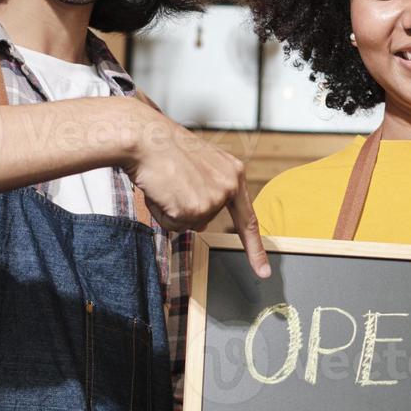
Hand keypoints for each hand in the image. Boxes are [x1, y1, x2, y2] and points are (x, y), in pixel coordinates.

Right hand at [121, 100, 269, 277]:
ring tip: (166, 183)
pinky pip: (174, 226)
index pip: (248, 219)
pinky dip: (163, 213)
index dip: (255, 248)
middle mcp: (229, 187)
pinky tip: (161, 190)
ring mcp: (213, 199)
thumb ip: (209, 191)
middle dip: (184, 211)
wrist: (146, 138)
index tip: (263, 272)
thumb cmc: (165, 149)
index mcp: (233, 173)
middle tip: (172, 184)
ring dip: (171, 210)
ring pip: (188, 224)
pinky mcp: (195, 209)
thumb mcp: (200, 167)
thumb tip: (200, 222)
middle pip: (204, 220)